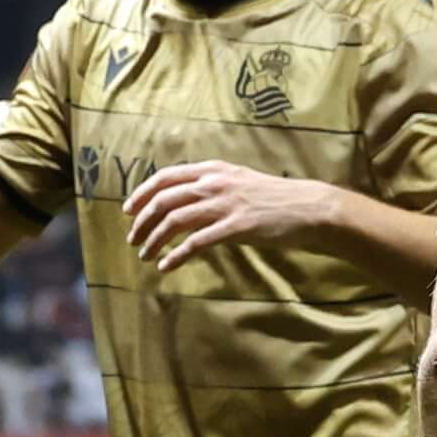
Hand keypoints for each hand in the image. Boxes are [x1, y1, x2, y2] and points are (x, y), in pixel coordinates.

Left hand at [124, 160, 343, 268]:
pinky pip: (196, 242)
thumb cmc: (274, 198)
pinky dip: (176, 255)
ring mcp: (225, 204)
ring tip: (145, 255)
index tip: (128, 210)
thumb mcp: (239, 181)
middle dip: (142, 221)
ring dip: (154, 240)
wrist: (307, 207)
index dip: (142, 193)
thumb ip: (213, 186)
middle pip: (164, 200)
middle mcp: (214, 183)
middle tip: (133, 239)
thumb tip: (187, 200)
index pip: (165, 177)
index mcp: (213, 170)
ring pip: (174, 221)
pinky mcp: (236, 227)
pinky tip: (166, 266)